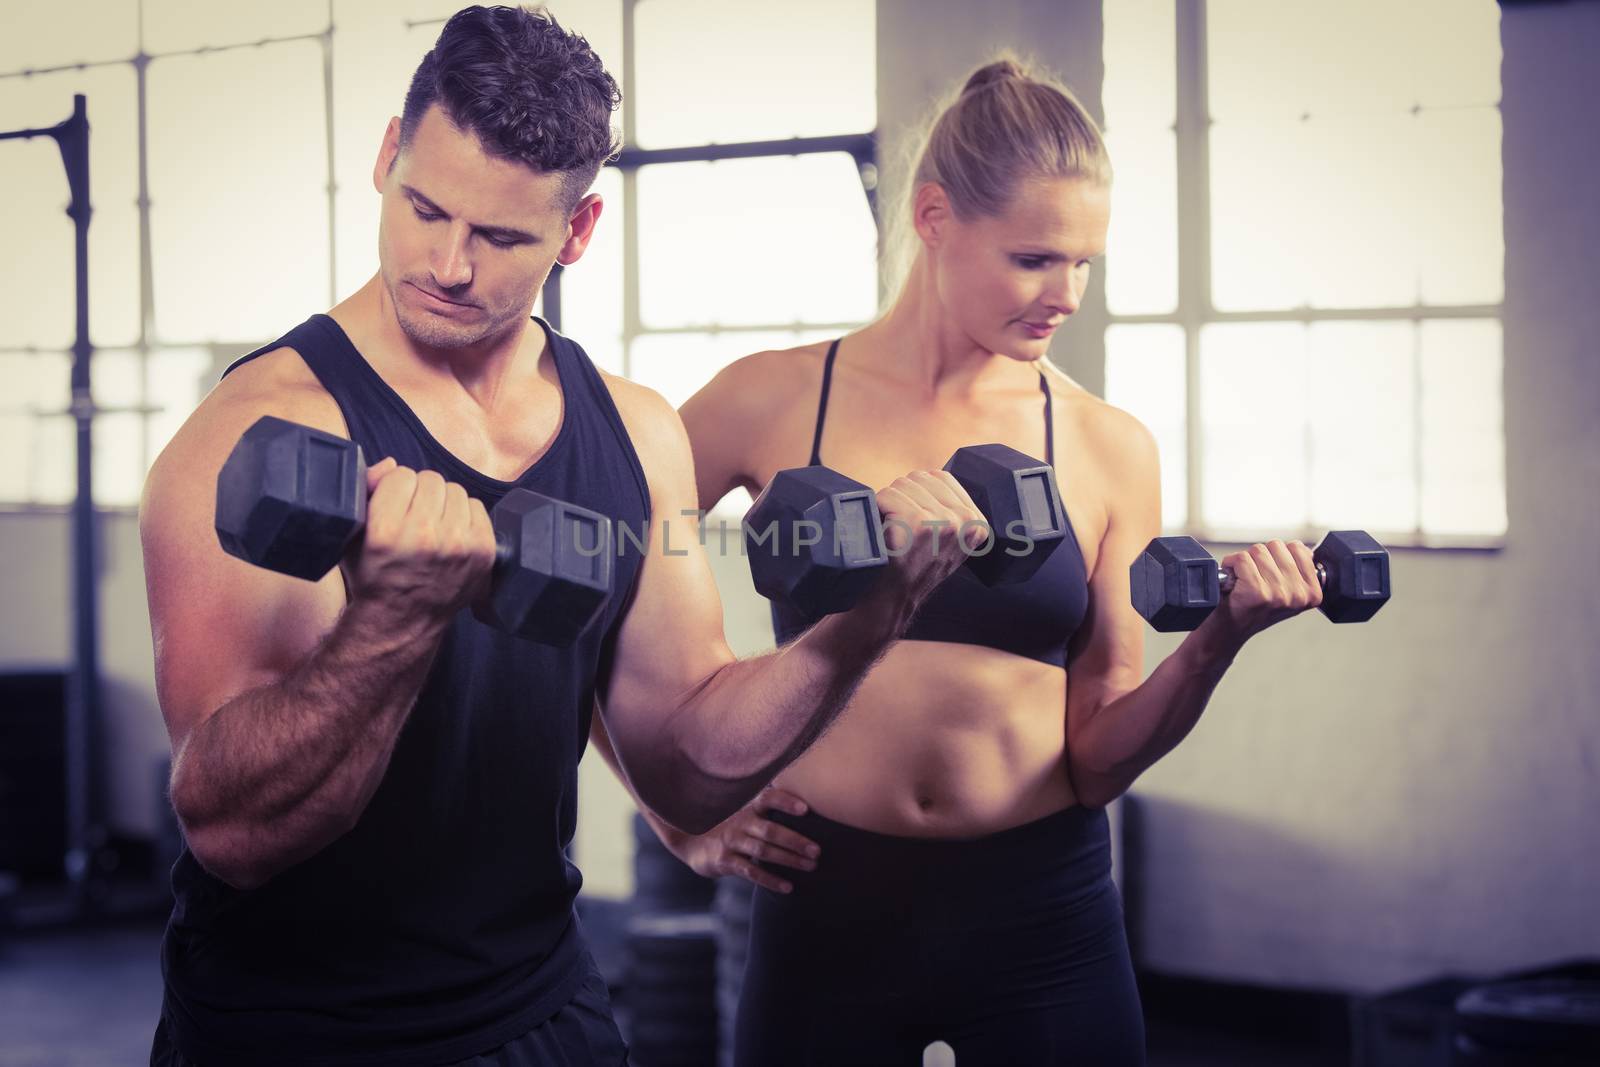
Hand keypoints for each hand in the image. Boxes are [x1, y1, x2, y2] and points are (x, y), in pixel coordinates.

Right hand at [342, 458, 496, 628]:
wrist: (403, 620)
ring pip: (455, 490)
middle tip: (413, 516)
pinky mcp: (483, 551)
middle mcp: (425, 537)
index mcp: (387, 532)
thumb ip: (365, 491)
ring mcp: (458, 545)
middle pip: (430, 479)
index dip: (394, 488)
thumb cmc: (375, 576)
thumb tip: (390, 465)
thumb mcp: (353, 536)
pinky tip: (451, 534)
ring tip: (432, 526)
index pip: (400, 475)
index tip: (393, 505)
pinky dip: (464, 516)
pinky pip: (477, 507)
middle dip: (420, 494)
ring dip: (443, 503)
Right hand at [672, 786, 818, 893]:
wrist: (690, 842)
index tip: (805, 809)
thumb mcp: (745, 814)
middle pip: (770, 830)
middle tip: (817, 850)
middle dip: (795, 840)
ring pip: (763, 851)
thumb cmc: (730, 827)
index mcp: (748, 808)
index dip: (785, 802)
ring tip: (810, 866)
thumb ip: (769, 810)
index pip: (767, 799)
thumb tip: (808, 805)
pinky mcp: (724, 862)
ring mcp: (732, 842)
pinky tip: (788, 887)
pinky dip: (770, 879)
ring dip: (788, 859)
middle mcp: (740, 822)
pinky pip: (750, 872)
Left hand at [873, 470, 989, 606]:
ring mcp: (944, 521)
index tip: (911, 521)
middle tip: (898, 530)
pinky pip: (887, 496)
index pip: (940, 478)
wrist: (891, 602)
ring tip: (891, 532)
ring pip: (902, 485)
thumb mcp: (948, 544)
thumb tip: (932, 477)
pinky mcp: (919, 523)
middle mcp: (966, 521)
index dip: (916, 493)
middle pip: (919, 478)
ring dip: (888, 504)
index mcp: (977, 523)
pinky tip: (881, 533)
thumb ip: (951, 512)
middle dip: (901, 498)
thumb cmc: (913, 569)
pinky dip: (876, 510)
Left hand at [1210, 539, 1322, 643]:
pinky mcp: (1256, 591)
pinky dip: (1231, 563)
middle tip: (1254, 578)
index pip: (1298, 549)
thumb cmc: (1252, 609)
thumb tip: (1302, 550)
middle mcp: (1298, 595)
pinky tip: (1232, 580)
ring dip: (1245, 561)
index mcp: (1311, 593)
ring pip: (1259, 550)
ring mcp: (1278, 593)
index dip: (1277, 555)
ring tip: (1244, 580)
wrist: (1227, 631)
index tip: (1270, 573)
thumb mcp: (1286, 592)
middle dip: (1261, 557)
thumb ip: (1298, 570)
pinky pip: (1242, 558)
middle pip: (1277, 545)